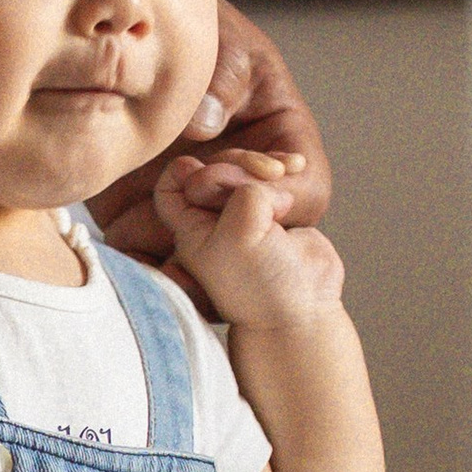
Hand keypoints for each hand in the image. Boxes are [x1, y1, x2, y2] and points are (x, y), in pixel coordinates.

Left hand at [93, 0, 329, 261]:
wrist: (133, 52)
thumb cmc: (198, 38)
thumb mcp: (223, 46)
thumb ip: (220, 80)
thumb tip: (204, 124)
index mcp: (282, 145)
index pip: (304, 193)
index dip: (274, 201)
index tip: (225, 181)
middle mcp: (241, 191)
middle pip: (255, 244)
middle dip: (221, 234)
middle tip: (179, 196)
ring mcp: (194, 212)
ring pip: (202, 265)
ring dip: (179, 259)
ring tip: (146, 227)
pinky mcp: (140, 223)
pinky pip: (146, 263)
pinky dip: (137, 270)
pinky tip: (119, 255)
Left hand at [153, 152, 345, 330]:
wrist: (301, 308)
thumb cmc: (260, 283)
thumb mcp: (239, 233)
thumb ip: (241, 193)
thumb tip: (264, 178)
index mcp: (190, 229)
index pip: (170, 188)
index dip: (185, 172)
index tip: (208, 171)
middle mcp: (213, 221)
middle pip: (213, 170)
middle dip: (238, 163)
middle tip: (265, 174)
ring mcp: (245, 215)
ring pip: (246, 170)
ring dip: (264, 163)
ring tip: (286, 171)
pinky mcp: (276, 212)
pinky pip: (274, 178)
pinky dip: (285, 168)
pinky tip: (296, 166)